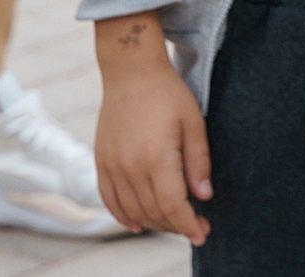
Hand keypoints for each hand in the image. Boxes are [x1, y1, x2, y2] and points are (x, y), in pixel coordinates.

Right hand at [91, 14, 211, 243]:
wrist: (131, 70)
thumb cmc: (167, 92)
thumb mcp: (193, 122)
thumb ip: (199, 162)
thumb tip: (204, 196)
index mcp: (156, 157)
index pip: (172, 205)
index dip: (188, 224)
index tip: (203, 233)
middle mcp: (130, 166)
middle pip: (153, 212)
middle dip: (175, 226)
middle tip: (195, 228)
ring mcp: (112, 165)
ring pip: (132, 210)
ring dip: (153, 223)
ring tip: (173, 224)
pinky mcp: (101, 161)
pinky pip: (109, 199)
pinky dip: (123, 216)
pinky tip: (137, 224)